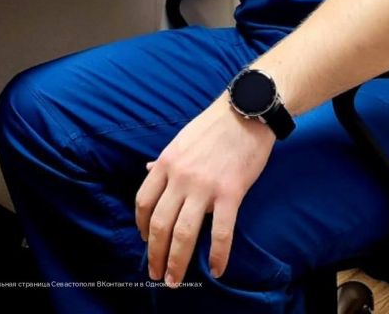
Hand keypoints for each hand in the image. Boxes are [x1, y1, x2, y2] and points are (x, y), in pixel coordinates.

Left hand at [135, 93, 275, 287]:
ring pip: (184, 233)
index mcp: (167, 162)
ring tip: (175, 279)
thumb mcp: (182, 139)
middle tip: (156, 274)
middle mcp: (181, 176)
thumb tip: (147, 169)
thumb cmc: (214, 125)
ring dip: (176, 261)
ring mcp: (205, 186)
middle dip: (154, 254)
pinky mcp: (231, 192)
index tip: (145, 240)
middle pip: (159, 224)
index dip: (141, 226)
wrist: (247, 110)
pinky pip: (221, 232)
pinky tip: (217, 269)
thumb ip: (165, 160)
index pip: (143, 201)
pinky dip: (218, 255)